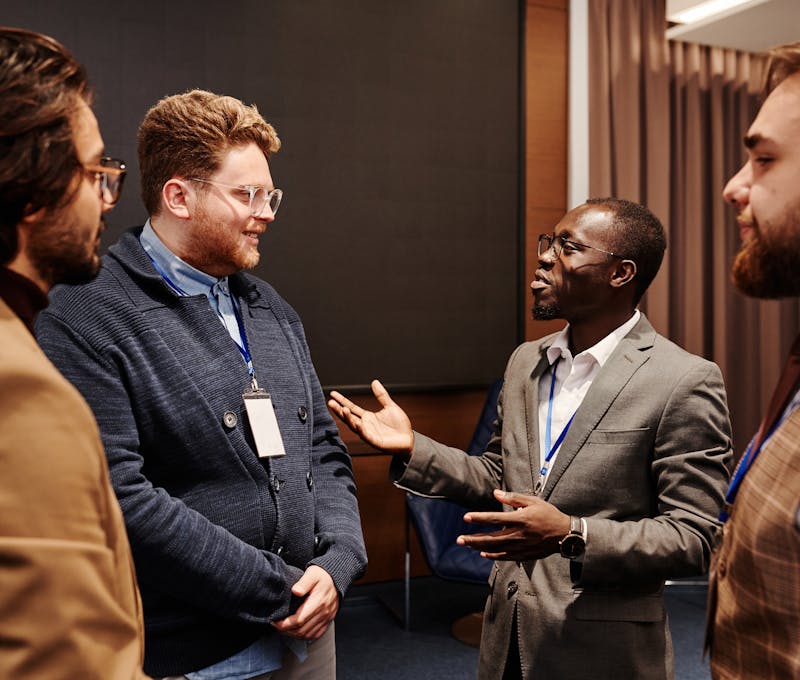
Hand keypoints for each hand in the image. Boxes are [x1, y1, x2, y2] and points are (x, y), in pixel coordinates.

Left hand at [272, 565, 338, 639]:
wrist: (337, 577)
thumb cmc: (323, 575)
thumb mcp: (312, 574)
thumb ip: (303, 582)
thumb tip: (295, 591)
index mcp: (318, 602)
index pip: (299, 620)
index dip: (285, 624)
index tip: (275, 621)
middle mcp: (323, 612)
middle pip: (302, 630)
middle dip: (286, 631)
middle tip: (276, 626)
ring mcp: (326, 618)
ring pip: (308, 634)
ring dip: (294, 635)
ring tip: (284, 629)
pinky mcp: (328, 620)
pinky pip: (316, 634)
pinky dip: (304, 636)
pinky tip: (297, 632)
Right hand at [328, 379, 413, 453]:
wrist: (409, 440)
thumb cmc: (400, 425)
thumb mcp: (390, 407)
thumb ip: (381, 396)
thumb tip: (374, 382)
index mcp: (367, 417)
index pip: (351, 407)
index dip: (342, 401)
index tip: (332, 394)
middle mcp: (365, 425)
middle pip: (349, 417)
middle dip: (339, 410)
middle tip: (330, 402)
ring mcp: (369, 434)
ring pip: (355, 426)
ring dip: (348, 419)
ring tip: (343, 409)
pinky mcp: (375, 442)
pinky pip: (366, 436)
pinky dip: (361, 430)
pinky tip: (357, 423)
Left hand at [456, 489, 570, 560]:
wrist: (565, 534)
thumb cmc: (548, 515)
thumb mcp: (533, 501)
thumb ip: (513, 497)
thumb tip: (496, 493)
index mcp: (520, 519)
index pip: (495, 518)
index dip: (479, 518)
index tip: (466, 517)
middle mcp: (519, 534)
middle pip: (491, 538)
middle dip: (473, 539)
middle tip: (459, 539)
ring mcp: (521, 546)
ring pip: (496, 549)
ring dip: (479, 547)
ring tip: (467, 545)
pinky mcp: (524, 554)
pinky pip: (505, 556)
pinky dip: (493, 556)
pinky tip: (483, 554)